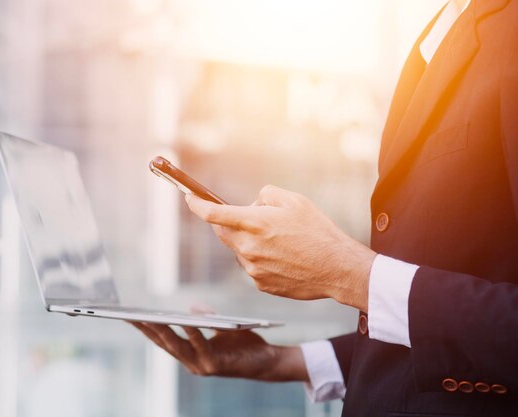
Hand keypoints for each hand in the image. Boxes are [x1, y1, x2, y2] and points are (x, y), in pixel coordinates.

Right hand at [130, 306, 306, 381]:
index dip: (145, 329)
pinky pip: (201, 346)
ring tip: (151, 318)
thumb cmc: (244, 345)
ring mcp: (202, 366)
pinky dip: (193, 334)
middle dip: (146, 330)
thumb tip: (191, 308)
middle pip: (164, 344)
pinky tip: (186, 321)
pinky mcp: (215, 366)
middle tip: (130, 316)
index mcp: (190, 353)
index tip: (128, 316)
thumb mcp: (222, 327)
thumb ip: (207, 318)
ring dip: (163, 332)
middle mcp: (192, 362)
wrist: (267, 362)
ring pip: (178, 347)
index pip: (163, 340)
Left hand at [185, 185, 375, 311]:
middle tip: (249, 219)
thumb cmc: (318, 231)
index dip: (196, 204)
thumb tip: (251, 205)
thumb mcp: (294, 200)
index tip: (189, 199)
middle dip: (227, 223)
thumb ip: (265, 196)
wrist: (336, 268)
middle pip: (222, 232)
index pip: (213, 213)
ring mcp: (253, 268)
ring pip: (239, 250)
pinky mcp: (260, 284)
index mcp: (254, 223)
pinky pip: (252, 267)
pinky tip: (284, 258)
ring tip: (280, 242)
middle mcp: (248, 247)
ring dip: (249, 242)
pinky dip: (261, 259)